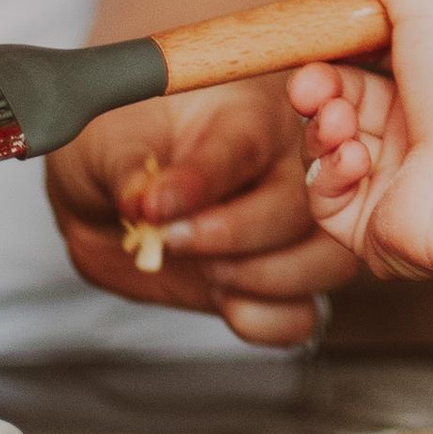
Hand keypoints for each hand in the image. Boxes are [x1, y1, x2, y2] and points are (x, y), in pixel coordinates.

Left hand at [47, 82, 353, 351]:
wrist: (110, 192)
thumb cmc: (119, 145)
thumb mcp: (106, 141)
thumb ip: (125, 166)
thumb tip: (142, 198)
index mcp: (246, 113)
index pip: (244, 147)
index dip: (201, 181)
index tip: (153, 207)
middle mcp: (287, 165)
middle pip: (301, 206)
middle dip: (235, 234)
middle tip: (172, 241)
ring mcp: (291, 227)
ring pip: (326, 260)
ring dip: (266, 280)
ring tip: (208, 272)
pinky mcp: (278, 282)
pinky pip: (303, 314)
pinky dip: (267, 320)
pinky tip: (224, 299)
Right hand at [288, 0, 432, 288]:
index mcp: (431, 76)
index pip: (359, 54)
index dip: (329, 46)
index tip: (310, 37)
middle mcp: (413, 126)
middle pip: (331, 97)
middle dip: (315, 87)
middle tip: (316, 88)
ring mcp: (389, 176)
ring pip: (320, 142)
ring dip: (322, 128)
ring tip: (343, 126)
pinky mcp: (367, 222)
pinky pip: (321, 193)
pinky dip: (329, 173)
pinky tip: (355, 164)